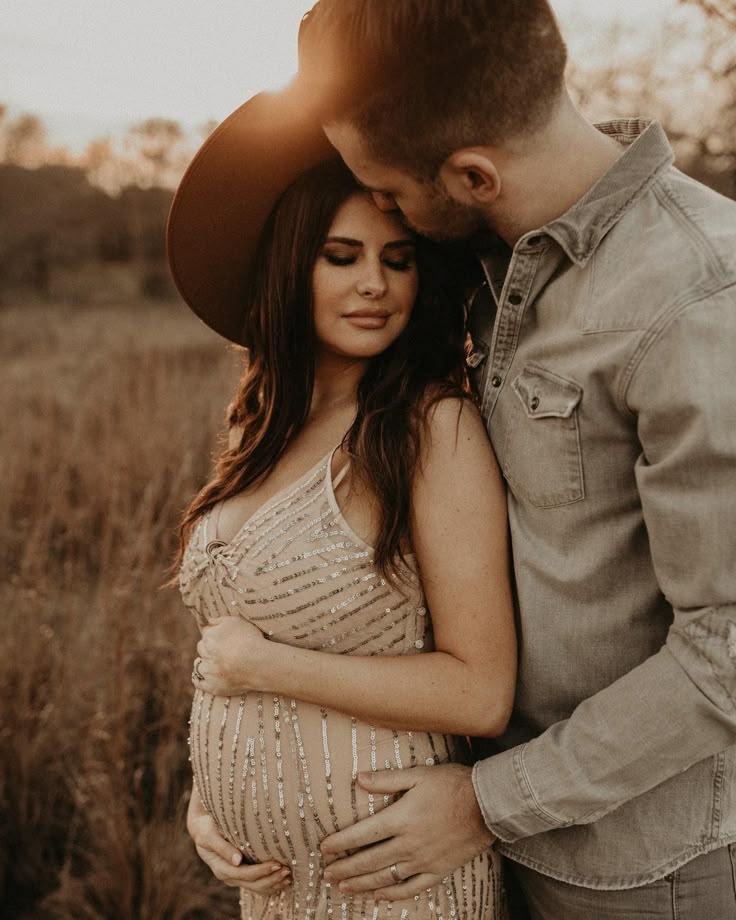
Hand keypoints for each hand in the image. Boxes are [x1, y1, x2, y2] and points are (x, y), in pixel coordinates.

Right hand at [187, 786, 290, 892]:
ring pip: (257, 887)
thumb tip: (238, 861)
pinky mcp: (242, 874)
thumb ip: (222, 847)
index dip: (261, 871)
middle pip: (253, 884)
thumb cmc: (206, 827)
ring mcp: (236, 877)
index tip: (277, 863)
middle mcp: (229, 876)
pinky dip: (271, 884)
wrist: (202, 828)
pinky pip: (257, 885)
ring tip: (289, 876)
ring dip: (273, 884)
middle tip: (287, 870)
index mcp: (221, 868)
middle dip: (271, 879)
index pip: (244, 874)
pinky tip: (283, 879)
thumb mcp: (210, 835)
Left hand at [194, 616, 268, 695]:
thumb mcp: (236, 621)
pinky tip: (200, 679)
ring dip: (203, 664)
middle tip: (220, 650)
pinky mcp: (212, 686)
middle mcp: (205, 654)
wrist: (258, 663)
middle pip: (202, 648)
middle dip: (208, 648)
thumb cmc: (249, 639)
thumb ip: (219, 620)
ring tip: (213, 664)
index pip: (206, 633)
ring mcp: (208, 671)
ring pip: (199, 666)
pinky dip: (198, 681)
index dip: (215, 635)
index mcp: (209, 637)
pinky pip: (199, 684)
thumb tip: (209, 620)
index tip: (223, 638)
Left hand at [321, 764, 494, 900]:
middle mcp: (408, 844)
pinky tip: (378, 895)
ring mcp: (423, 861)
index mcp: (401, 818)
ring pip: (385, 877)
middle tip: (327, 873)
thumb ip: (387, 779)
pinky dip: (391, 893)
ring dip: (361, 883)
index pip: (362, 834)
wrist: (488, 805)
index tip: (324, 848)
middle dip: (345, 867)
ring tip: (343, 887)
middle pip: (369, 860)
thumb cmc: (453, 784)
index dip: (341, 842)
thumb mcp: (418, 774)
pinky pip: (410, 888)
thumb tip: (360, 779)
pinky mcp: (438, 870)